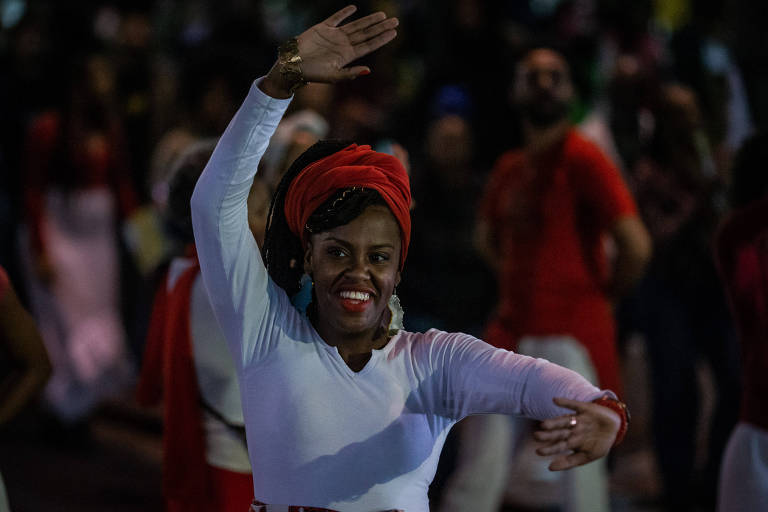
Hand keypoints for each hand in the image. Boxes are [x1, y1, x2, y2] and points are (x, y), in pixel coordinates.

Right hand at [262, 5, 397, 96]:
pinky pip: (335, 19)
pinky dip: (344, 13)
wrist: (293, 65)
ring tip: (382, 16)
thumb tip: (369, 70)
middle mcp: (343, 45)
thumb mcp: (333, 76)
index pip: (368, 46)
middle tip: (396, 21)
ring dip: (369, 21)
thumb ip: (350, 73)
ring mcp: (334, 36)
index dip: (381, 39)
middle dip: (380, 28)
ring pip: (355, 25)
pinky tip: (353, 8)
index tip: (394, 33)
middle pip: (366, 34)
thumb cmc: (312, 74)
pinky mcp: (323, 28)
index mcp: (347, 56)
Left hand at [533, 397, 620, 470]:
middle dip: (548, 435)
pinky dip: (565, 402)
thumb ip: (569, 462)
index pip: (558, 445)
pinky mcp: (584, 408)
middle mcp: (572, 430)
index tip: (538, 451)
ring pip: (563, 421)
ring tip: (544, 424)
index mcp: (571, 441)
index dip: (549, 449)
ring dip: (554, 422)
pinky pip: (573, 405)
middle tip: (536, 436)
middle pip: (558, 433)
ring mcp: (577, 419)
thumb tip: (549, 468)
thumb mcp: (587, 456)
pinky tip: (555, 400)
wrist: (616, 427)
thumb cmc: (600, 443)